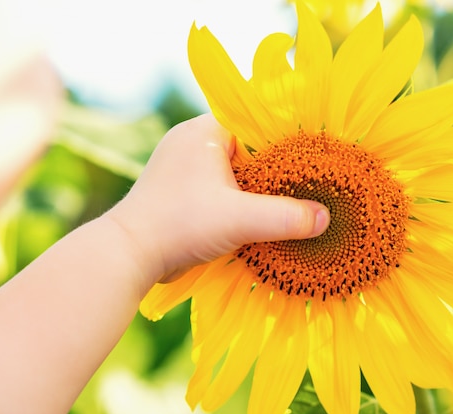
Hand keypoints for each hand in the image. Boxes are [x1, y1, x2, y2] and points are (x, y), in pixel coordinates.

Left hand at [105, 114, 329, 284]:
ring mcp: (185, 166)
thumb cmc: (179, 225)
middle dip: (275, 166)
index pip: (256, 120)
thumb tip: (325, 218)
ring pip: (235, 169)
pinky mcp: (181, 190)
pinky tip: (259, 215)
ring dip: (257, 186)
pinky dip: (239, 199)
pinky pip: (221, 187)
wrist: (128, 254)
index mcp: (205, 130)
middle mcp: (193, 141)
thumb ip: (286, 217)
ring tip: (289, 200)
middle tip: (307, 181)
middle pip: (248, 147)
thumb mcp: (240, 220)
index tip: (313, 155)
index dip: (287, 136)